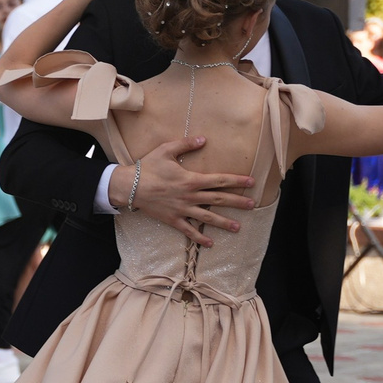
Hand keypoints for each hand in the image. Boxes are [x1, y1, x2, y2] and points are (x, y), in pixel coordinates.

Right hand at [122, 136, 255, 246]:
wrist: (130, 186)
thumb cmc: (148, 167)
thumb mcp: (166, 150)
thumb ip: (186, 144)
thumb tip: (204, 139)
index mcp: (191, 179)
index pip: (219, 180)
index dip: (237, 181)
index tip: (251, 182)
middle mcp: (190, 196)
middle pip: (218, 199)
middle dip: (237, 202)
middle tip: (252, 205)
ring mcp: (182, 209)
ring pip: (207, 217)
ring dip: (224, 222)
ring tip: (238, 228)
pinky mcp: (173, 220)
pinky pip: (189, 231)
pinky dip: (199, 238)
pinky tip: (210, 244)